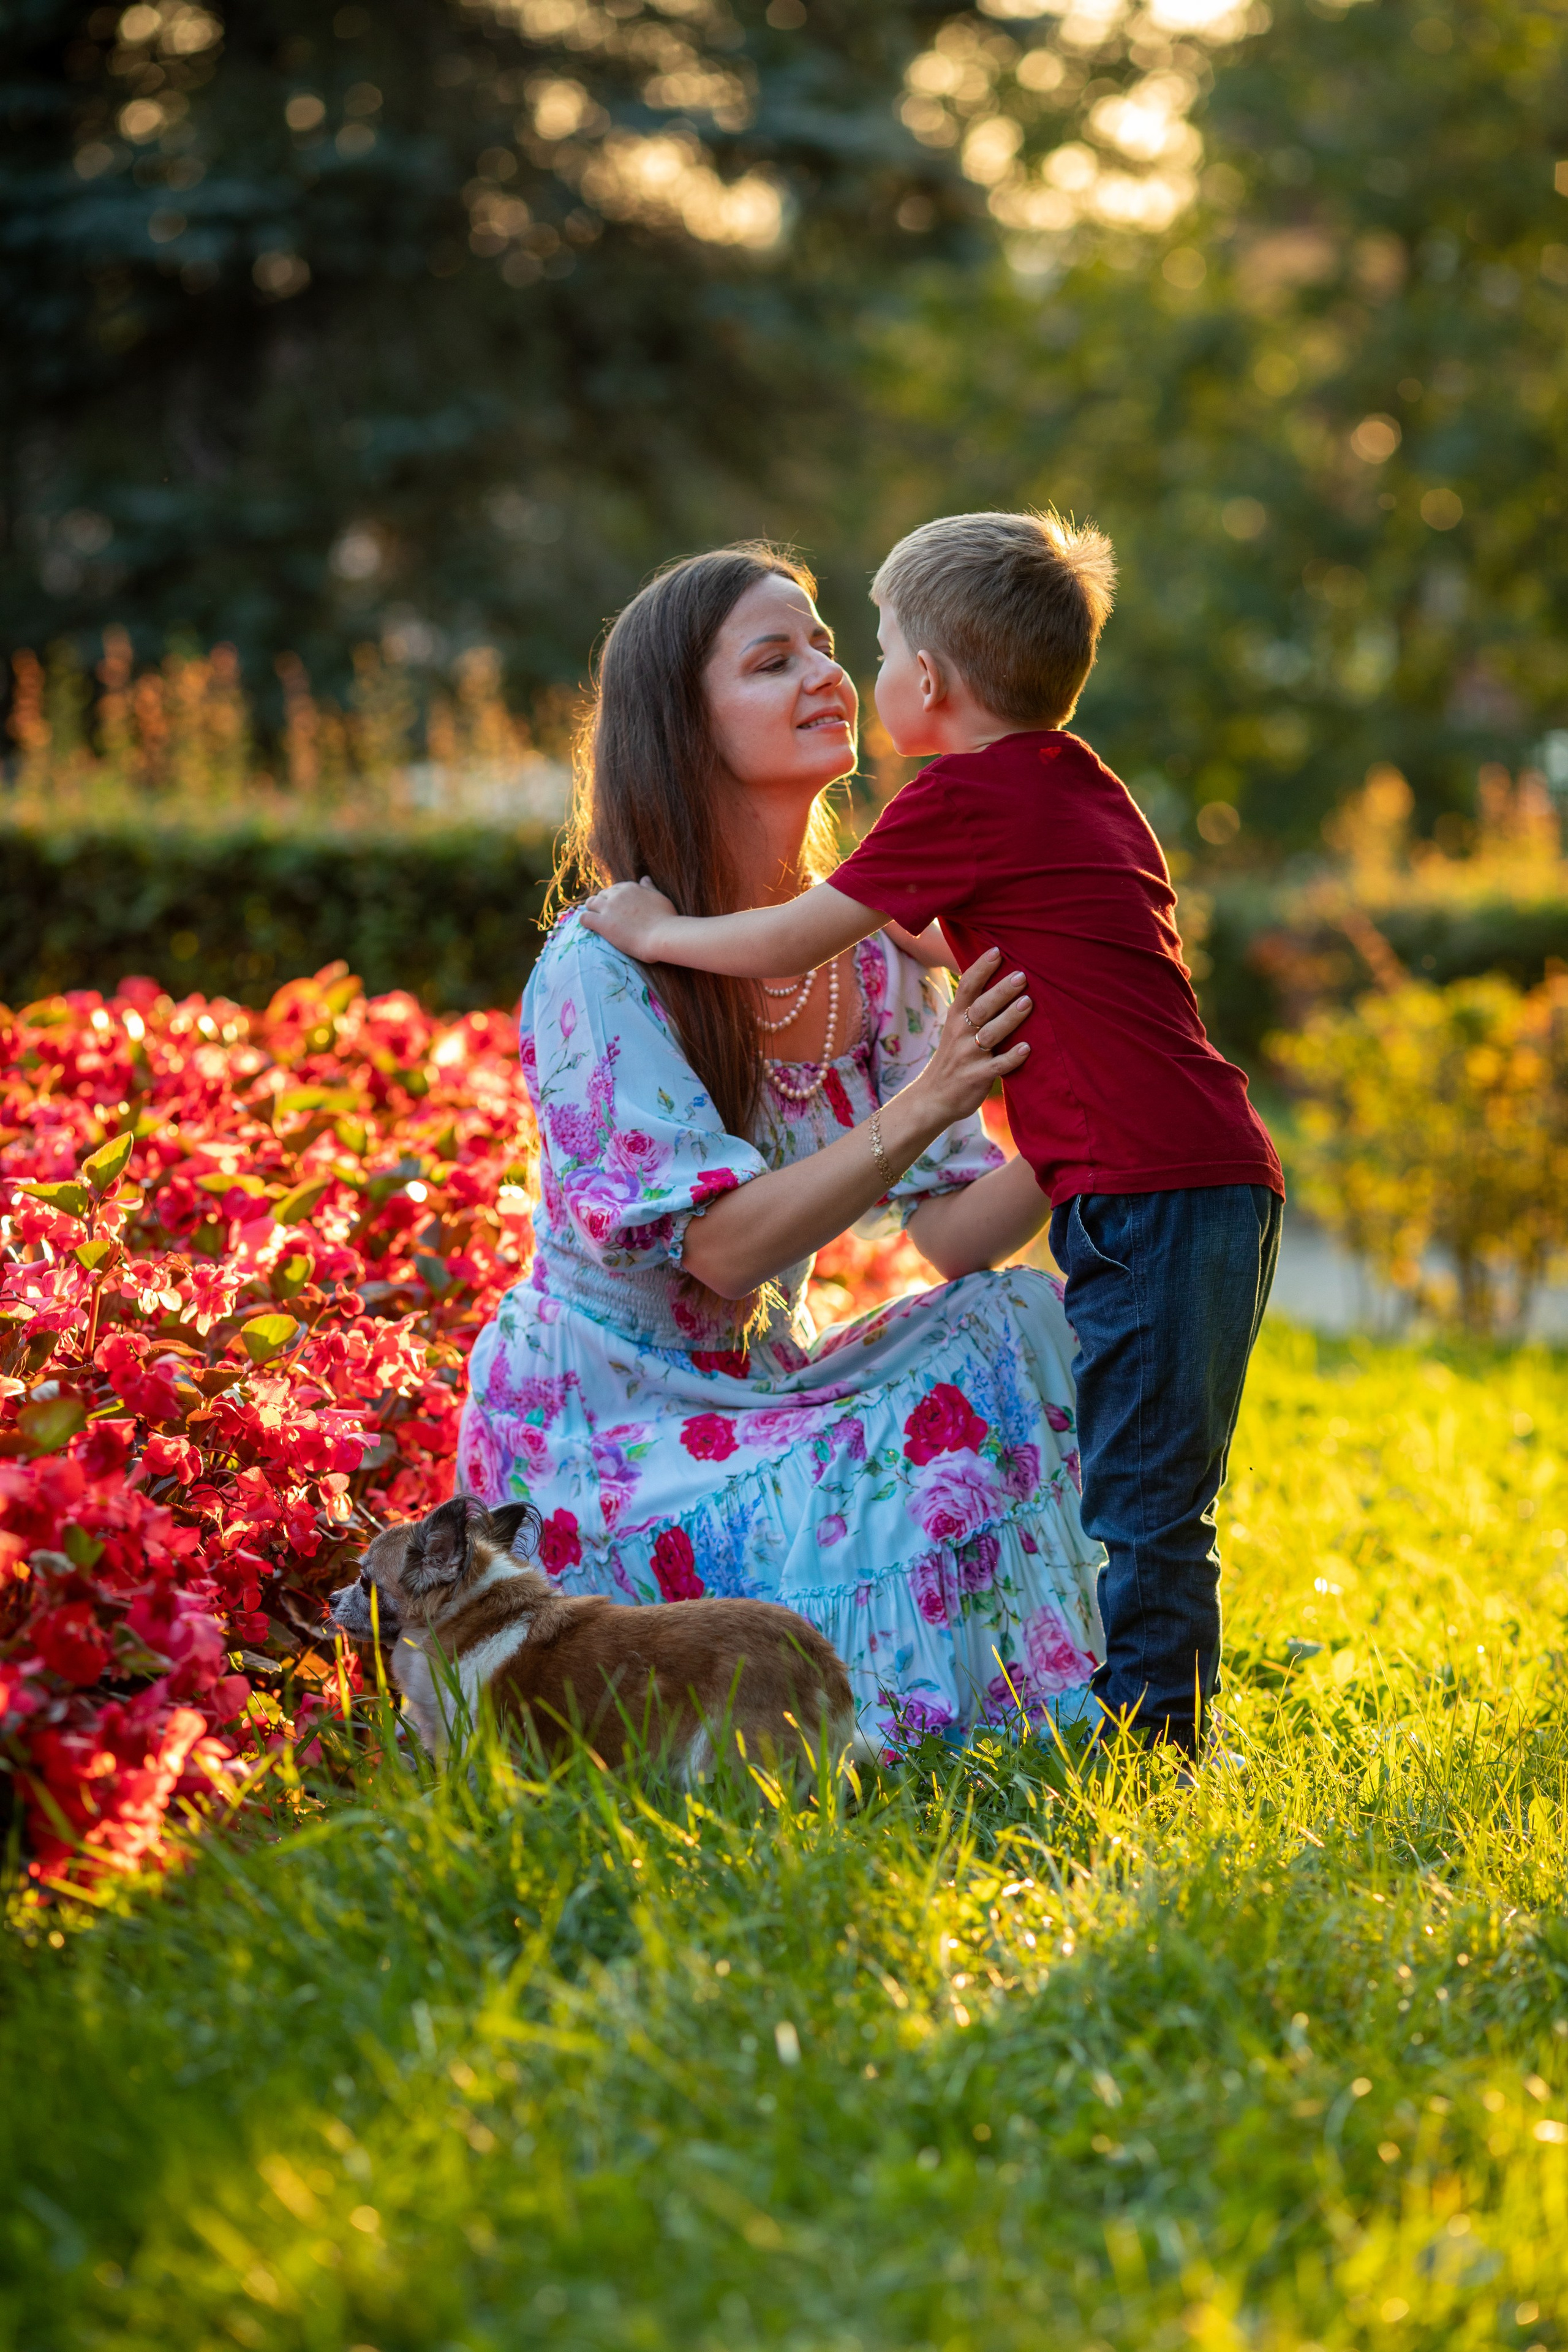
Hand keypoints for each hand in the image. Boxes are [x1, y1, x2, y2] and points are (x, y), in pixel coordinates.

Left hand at [580, 877, 677, 959]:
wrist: (662, 935)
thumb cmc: (666, 919)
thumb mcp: (659, 897)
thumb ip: (649, 888)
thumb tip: (645, 878)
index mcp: (631, 887)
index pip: (615, 888)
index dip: (614, 898)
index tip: (616, 907)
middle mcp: (618, 894)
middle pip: (602, 894)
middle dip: (602, 903)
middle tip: (605, 915)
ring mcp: (609, 908)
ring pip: (590, 903)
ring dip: (591, 909)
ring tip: (593, 918)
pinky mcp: (603, 923)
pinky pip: (584, 917)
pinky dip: (584, 920)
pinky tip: (587, 925)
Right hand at [906, 949, 1030, 1129]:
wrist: (932, 1098)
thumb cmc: (953, 1058)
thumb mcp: (955, 1029)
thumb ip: (974, 1009)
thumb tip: (1003, 980)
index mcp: (955, 1017)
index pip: (966, 987)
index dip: (981, 969)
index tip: (997, 951)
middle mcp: (960, 1033)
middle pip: (981, 1007)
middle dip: (1001, 991)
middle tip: (1021, 976)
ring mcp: (968, 1056)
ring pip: (991, 1034)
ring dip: (1010, 1018)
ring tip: (1028, 1003)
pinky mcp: (976, 1077)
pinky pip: (997, 1066)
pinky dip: (1012, 1058)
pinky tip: (1027, 1049)